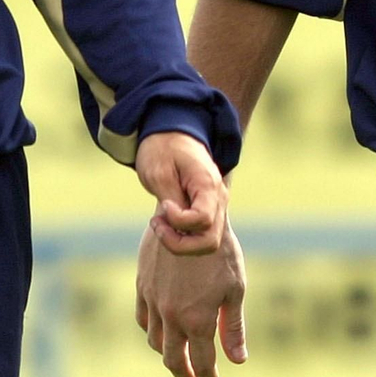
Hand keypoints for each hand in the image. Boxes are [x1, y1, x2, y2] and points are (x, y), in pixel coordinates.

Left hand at [134, 130, 226, 253]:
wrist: (171, 133)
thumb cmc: (162, 149)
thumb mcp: (158, 173)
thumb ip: (172, 201)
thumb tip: (179, 226)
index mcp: (208, 184)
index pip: (202, 220)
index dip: (178, 222)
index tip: (163, 206)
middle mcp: (218, 197)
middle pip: (209, 240)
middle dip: (179, 243)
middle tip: (157, 224)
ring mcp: (216, 205)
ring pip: (207, 242)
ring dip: (181, 242)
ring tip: (160, 223)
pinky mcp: (209, 209)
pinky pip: (202, 234)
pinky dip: (183, 237)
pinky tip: (166, 222)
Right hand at [135, 220, 245, 376]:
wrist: (190, 216)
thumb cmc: (221, 252)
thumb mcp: (235, 289)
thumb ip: (233, 327)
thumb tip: (238, 360)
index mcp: (198, 320)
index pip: (203, 365)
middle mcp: (172, 316)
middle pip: (173, 361)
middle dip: (186, 376)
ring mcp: (153, 301)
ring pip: (154, 342)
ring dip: (167, 354)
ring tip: (180, 355)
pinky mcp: (143, 286)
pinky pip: (142, 319)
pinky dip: (151, 330)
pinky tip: (163, 329)